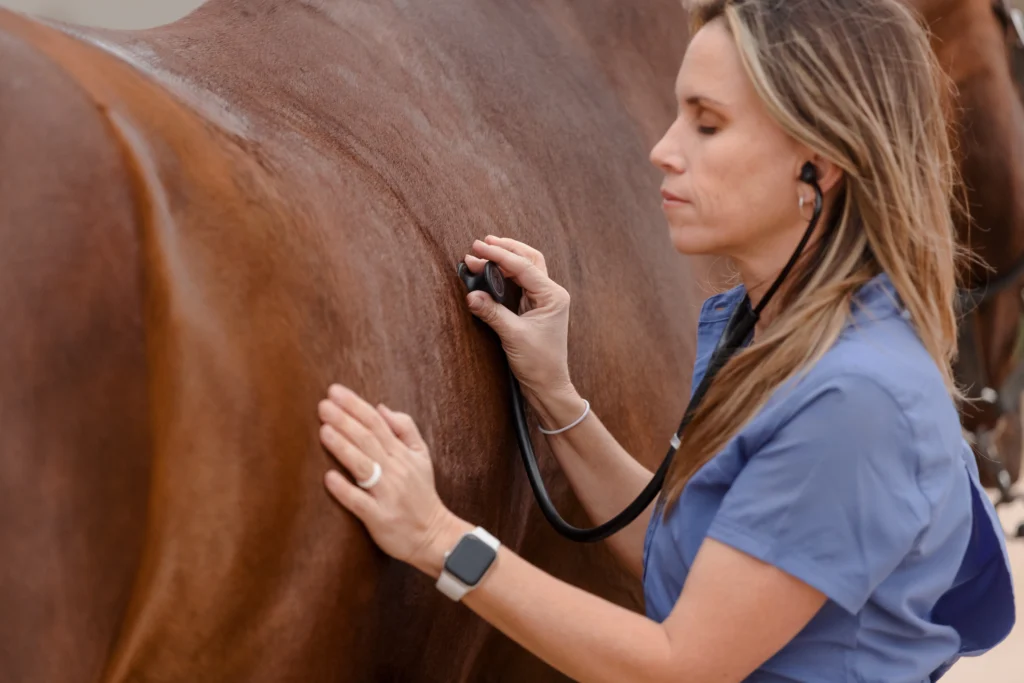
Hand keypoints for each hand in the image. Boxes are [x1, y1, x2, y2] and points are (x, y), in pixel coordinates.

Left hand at [318, 384, 460, 572]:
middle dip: (345, 420)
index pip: (377, 423)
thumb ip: (405, 429)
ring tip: (324, 430)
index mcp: (403, 453)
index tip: (335, 392)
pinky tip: (329, 478)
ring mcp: (387, 494)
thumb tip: (380, 407)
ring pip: (364, 466)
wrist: (434, 535)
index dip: (356, 406)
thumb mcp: (421, 455)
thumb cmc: (422, 494)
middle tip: (323, 404)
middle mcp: (396, 470)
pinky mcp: (379, 518)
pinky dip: (345, 490)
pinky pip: (360, 502)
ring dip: (343, 447)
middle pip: (368, 439)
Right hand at [464, 236, 572, 401]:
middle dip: (506, 249)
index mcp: (552, 296)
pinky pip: (520, 283)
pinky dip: (504, 274)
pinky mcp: (534, 309)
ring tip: (483, 252)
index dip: (499, 254)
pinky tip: (490, 270)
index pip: (523, 266)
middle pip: (529, 259)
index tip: (478, 247)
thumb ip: (492, 312)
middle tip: (481, 243)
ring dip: (505, 259)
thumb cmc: (538, 364)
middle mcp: (551, 294)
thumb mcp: (513, 336)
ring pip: (525, 269)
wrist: (548, 386)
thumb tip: (471, 295)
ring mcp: (544, 300)